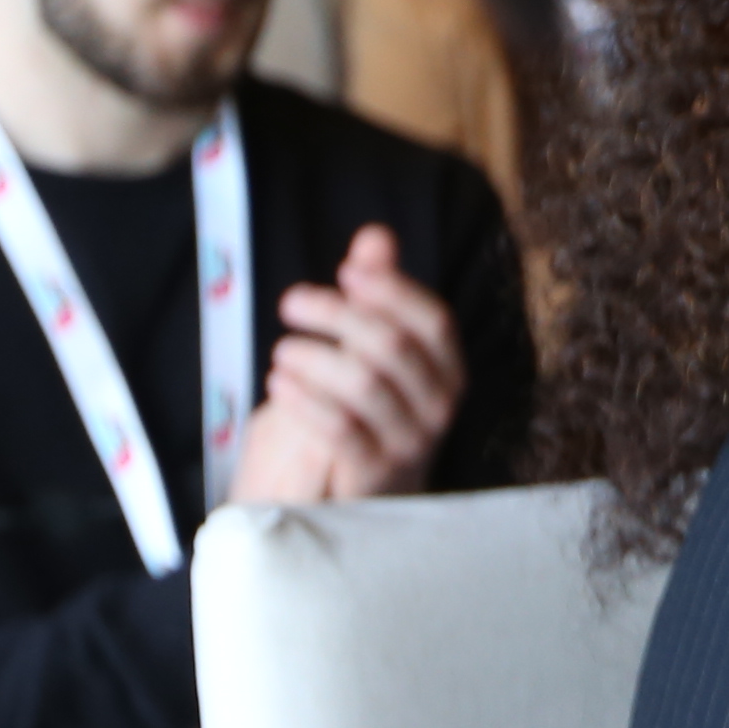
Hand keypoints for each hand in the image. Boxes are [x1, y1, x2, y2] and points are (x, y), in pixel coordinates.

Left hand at [227, 225, 467, 504]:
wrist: (351, 491)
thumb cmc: (364, 410)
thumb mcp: (370, 348)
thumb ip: (378, 293)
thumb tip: (376, 236)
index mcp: (447, 369)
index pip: (434, 321)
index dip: (391, 291)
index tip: (345, 273)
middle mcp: (440, 406)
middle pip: (393, 347)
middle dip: (337, 316)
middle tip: (290, 303)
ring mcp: (412, 444)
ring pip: (365, 386)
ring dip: (314, 359)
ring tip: (281, 351)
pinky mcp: (375, 476)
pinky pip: (341, 431)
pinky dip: (305, 401)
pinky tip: (280, 384)